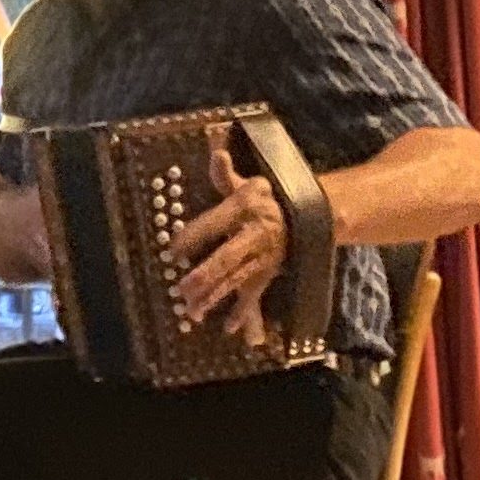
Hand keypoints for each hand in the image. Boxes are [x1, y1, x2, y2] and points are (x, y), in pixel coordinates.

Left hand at [168, 138, 293, 346]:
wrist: (307, 218)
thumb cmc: (266, 198)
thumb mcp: (248, 180)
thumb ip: (226, 171)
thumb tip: (216, 149)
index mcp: (245, 210)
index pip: (215, 223)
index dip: (194, 236)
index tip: (173, 250)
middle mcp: (253, 237)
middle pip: (227, 258)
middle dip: (205, 275)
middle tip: (182, 288)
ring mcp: (261, 260)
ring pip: (236, 281)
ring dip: (215, 298)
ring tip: (193, 313)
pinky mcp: (266, 275)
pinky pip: (254, 297)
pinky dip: (243, 315)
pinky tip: (229, 330)